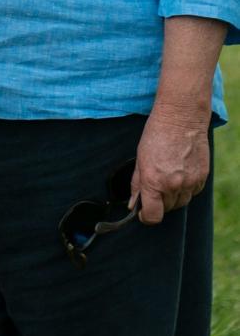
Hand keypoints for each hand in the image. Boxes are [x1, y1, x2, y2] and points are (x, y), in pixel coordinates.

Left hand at [131, 102, 210, 224]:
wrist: (181, 118)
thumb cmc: (156, 135)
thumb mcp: (140, 159)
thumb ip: (137, 184)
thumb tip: (134, 204)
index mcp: (153, 181)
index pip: (152, 215)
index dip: (146, 217)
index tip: (143, 213)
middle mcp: (173, 185)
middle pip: (167, 209)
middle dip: (159, 202)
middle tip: (155, 187)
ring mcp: (190, 182)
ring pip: (181, 202)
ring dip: (173, 197)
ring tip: (168, 178)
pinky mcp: (202, 177)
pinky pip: (193, 192)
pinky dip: (186, 188)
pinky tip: (180, 173)